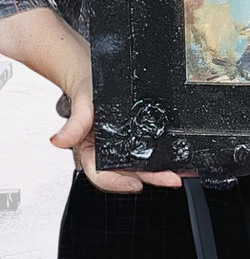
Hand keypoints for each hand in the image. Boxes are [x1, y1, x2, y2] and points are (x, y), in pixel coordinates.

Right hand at [51, 43, 181, 193]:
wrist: (95, 74)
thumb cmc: (85, 89)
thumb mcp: (81, 105)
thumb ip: (74, 125)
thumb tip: (58, 141)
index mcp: (91, 151)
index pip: (103, 175)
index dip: (119, 183)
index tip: (136, 184)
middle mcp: (107, 152)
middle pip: (129, 173)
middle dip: (152, 178)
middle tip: (172, 179)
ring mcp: (124, 146)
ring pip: (142, 165)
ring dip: (161, 170)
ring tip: (182, 172)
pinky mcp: (136, 137)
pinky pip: (149, 150)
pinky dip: (164, 155)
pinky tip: (179, 158)